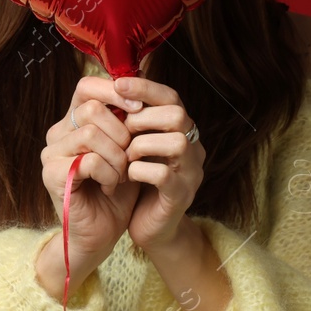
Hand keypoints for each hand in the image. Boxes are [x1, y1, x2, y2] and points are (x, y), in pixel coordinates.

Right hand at [39, 76, 144, 271]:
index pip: (87, 86)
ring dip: (117, 157)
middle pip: (92, 107)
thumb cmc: (117, 192)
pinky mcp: (51, 174)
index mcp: (74, 122)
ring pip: (91, 133)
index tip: (139, 109)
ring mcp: (51, 153)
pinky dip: (109, 174)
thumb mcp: (128, 151)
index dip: (115, 92)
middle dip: (121, 132)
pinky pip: (89, 160)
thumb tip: (142, 88)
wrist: (101, 234)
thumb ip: (128, 122)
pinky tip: (110, 188)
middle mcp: (58, 133)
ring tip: (121, 176)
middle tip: (129, 157)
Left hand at [116, 76, 204, 252]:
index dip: (145, 88)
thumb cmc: (140, 182)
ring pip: (176, 142)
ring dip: (141, 145)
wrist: (151, 228)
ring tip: (125, 155)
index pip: (171, 97)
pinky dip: (140, 171)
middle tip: (121, 130)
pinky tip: (128, 175)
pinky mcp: (181, 196)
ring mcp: (191, 173)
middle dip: (142, 118)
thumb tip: (117, 83)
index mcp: (181, 131)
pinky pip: (164, 175)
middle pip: (178, 115)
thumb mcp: (135, 145)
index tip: (118, 84)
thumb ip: (133, 119)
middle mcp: (193, 148)